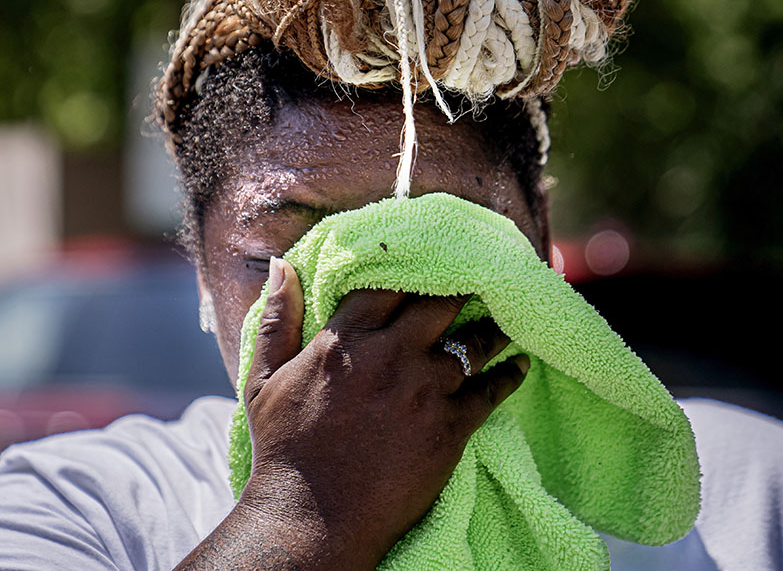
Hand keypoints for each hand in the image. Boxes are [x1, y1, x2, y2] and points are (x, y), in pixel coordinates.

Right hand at [206, 256, 528, 569]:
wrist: (310, 520)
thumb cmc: (284, 449)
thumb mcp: (264, 379)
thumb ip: (278, 318)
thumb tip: (280, 264)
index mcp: (345, 339)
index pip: (388, 284)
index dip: (413, 268)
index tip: (430, 263)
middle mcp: (390, 356)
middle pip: (440, 303)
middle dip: (459, 290)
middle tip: (477, 282)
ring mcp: (423, 391)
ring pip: (472, 343)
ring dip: (490, 330)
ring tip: (504, 321)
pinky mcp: (450, 428)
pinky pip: (491, 391)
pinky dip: (509, 375)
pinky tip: (519, 365)